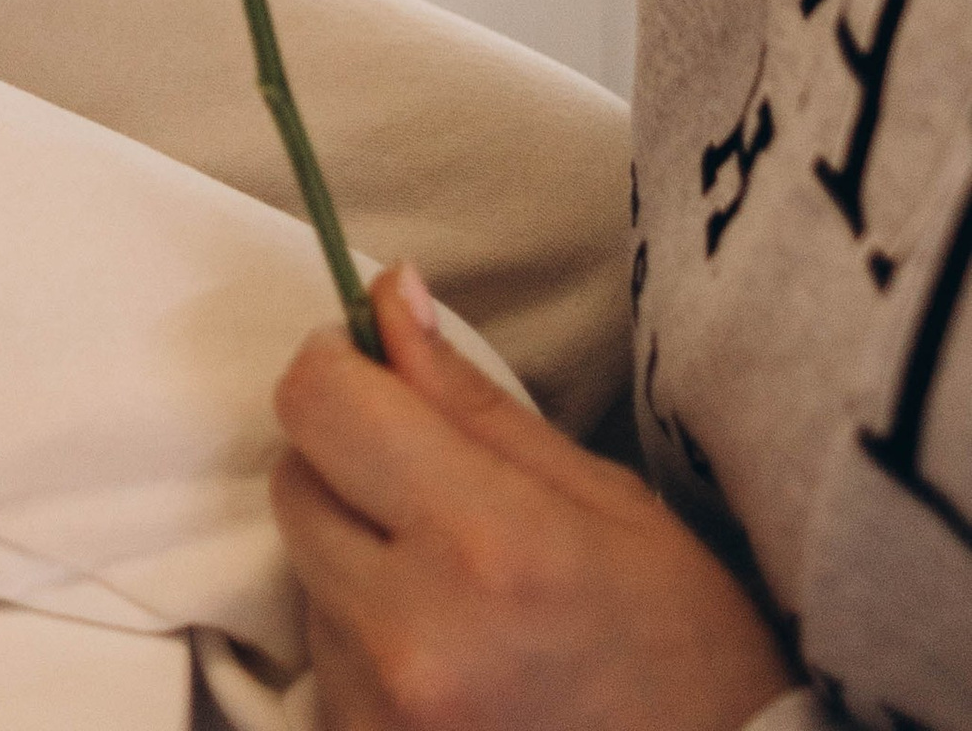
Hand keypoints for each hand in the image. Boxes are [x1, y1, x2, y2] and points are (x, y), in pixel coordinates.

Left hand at [272, 268, 794, 730]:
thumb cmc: (685, 649)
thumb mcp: (604, 501)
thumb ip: (472, 400)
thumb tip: (388, 293)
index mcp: (484, 543)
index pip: (320, 403)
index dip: (340, 366)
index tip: (377, 370)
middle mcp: (411, 634)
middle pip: (295, 482)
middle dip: (346, 461)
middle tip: (432, 489)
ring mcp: (380, 714)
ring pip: (303, 574)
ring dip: (354, 558)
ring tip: (456, 594)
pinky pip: (320, 663)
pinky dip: (362, 642)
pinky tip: (447, 660)